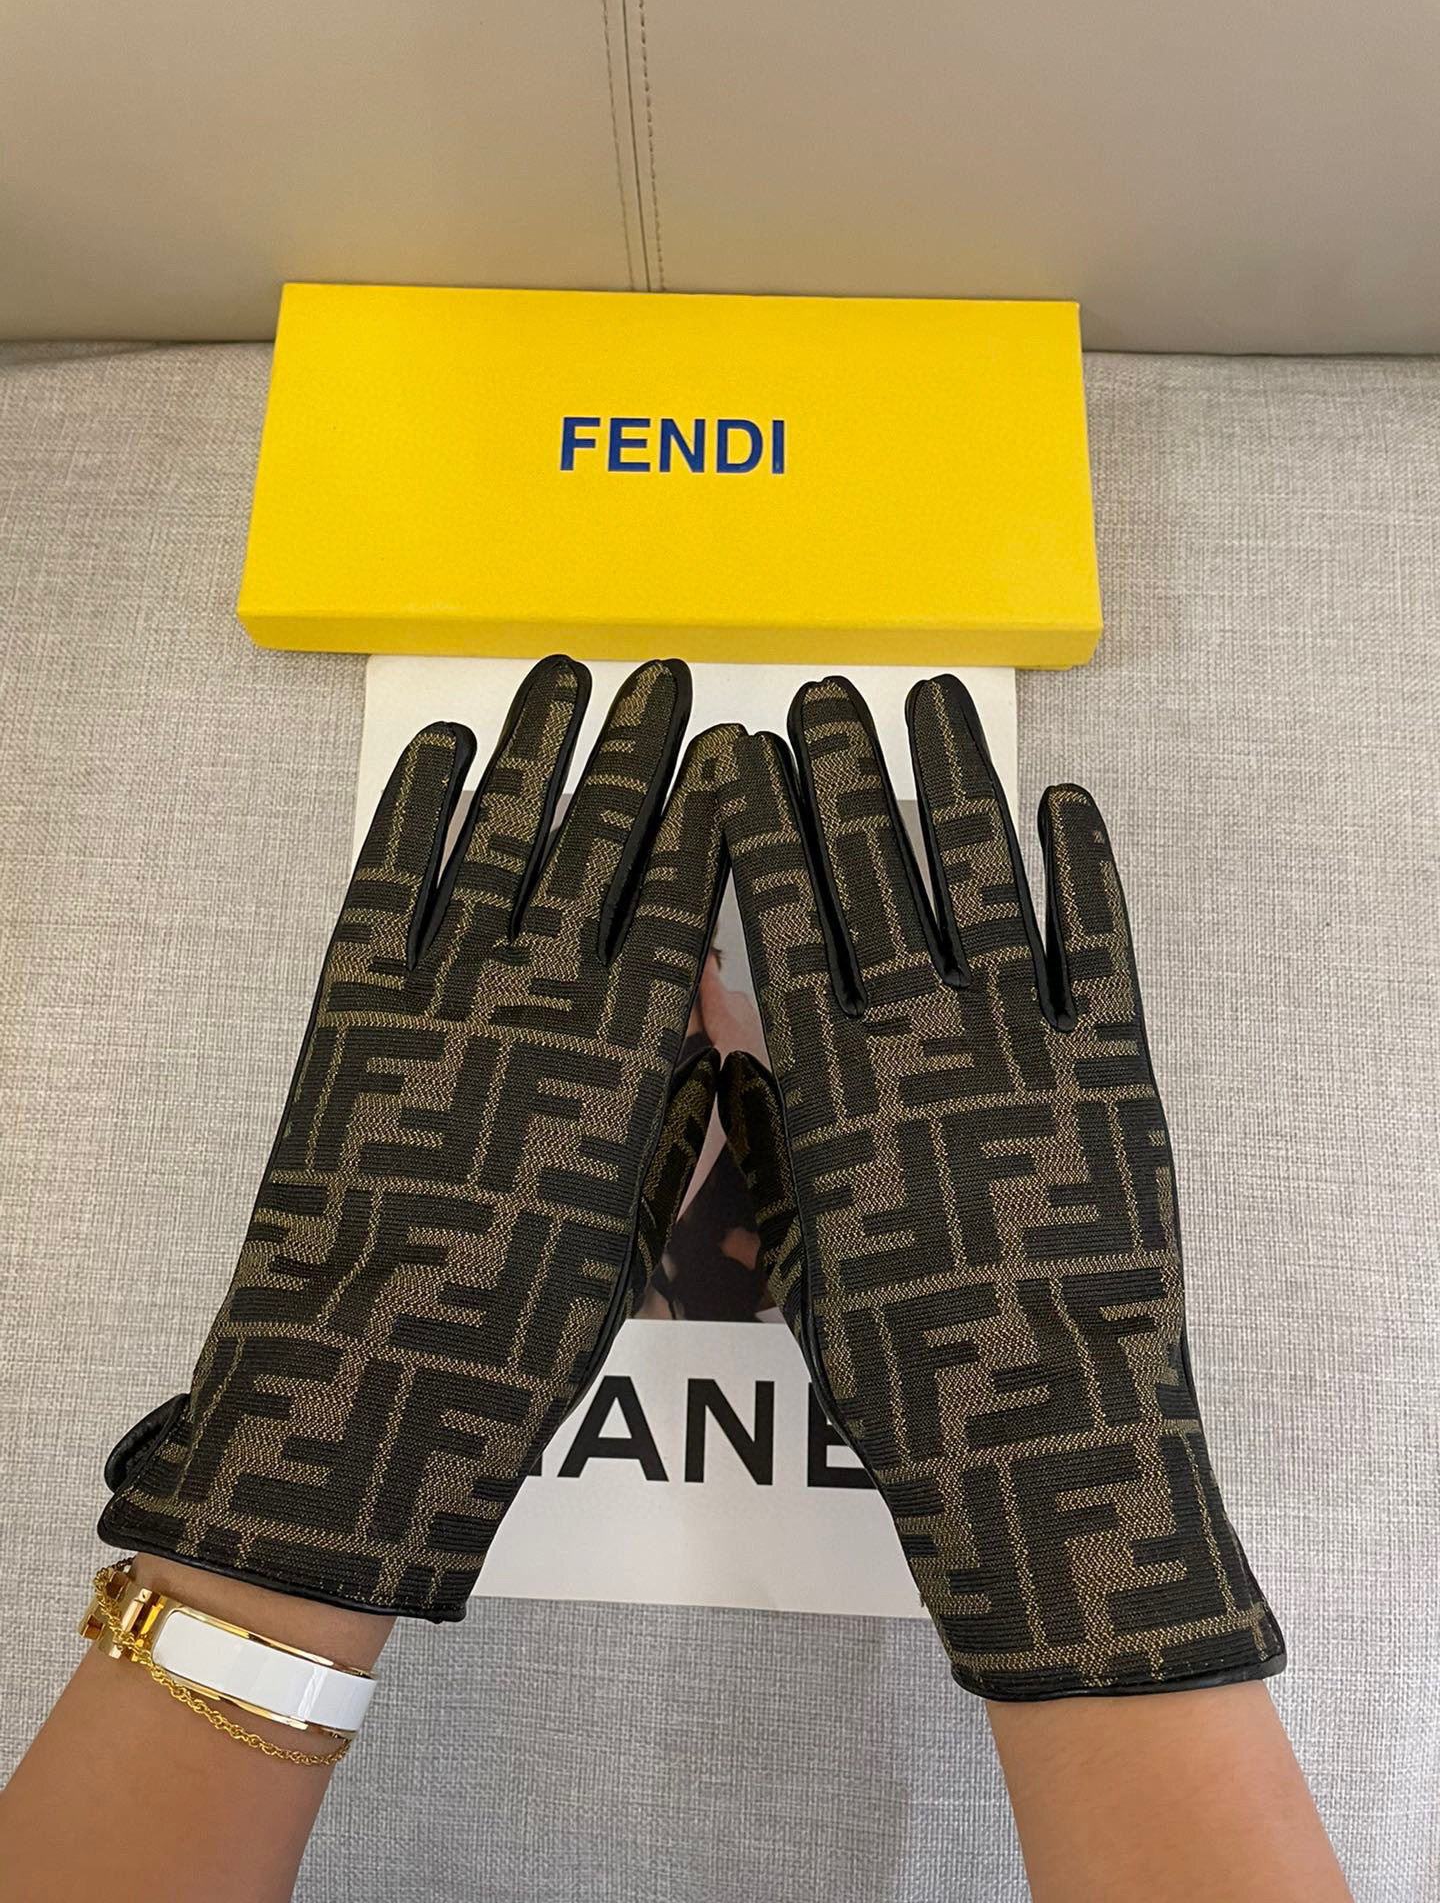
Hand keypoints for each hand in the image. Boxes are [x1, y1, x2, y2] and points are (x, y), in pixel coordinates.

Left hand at [100, 656, 739, 1620]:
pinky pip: (393, 874)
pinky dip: (419, 804)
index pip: (682, 900)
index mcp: (629, 1050)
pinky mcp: (356, 997)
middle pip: (600, 840)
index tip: (731, 748)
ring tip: (566, 672)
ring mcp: (445, 982)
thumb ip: (674, 1108)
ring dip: (538, 747)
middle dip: (635, 751)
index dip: (708, 817)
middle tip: (662, 676)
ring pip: (504, 833)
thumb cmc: (526, 1329)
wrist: (371, 1374)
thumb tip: (706, 1019)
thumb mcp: (636, 1221)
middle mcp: (546, 989)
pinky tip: (448, 746)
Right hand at [719, 675, 1283, 1698]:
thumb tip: (718, 1020)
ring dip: (953, 783)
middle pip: (873, 869)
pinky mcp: (1116, 1067)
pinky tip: (1063, 800)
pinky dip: (1082, 868)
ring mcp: (1024, 1041)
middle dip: (843, 773)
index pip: (781, 913)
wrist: (1037, 1437)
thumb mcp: (791, 1243)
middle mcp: (919, 1032)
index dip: (758, 824)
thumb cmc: (892, 1364)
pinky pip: (1098, 943)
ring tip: (930, 704)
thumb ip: (756, 1122)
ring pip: (981, 877)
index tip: (739, 751)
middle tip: (822, 696)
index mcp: (826, 1078)